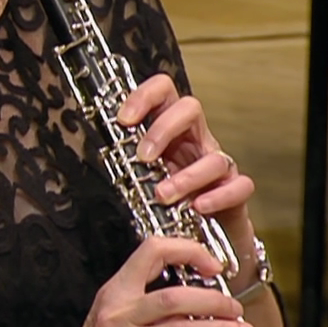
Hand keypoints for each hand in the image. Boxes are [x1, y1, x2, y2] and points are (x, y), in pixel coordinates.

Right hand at [41, 236, 255, 326]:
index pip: (151, 252)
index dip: (188, 252)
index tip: (211, 265)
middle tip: (235, 309)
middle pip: (176, 297)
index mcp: (113, 295)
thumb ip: (143, 308)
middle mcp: (117, 316)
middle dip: (216, 302)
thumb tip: (191, 302)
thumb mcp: (108, 322)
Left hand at [118, 73, 257, 262]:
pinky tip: (199, 207)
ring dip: (186, 176)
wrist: (200, 234)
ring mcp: (218, 165)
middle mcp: (196, 141)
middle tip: (143, 157)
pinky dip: (219, 196)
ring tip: (163, 195)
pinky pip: (239, 186)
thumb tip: (88, 154)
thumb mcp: (140, 175)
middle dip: (164, 129)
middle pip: (191, 108)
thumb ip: (124, 161)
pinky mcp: (235, 191)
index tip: (124, 119)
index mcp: (170, 131)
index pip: (164, 92)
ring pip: (213, 155)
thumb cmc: (166, 199)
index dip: (144, 96)